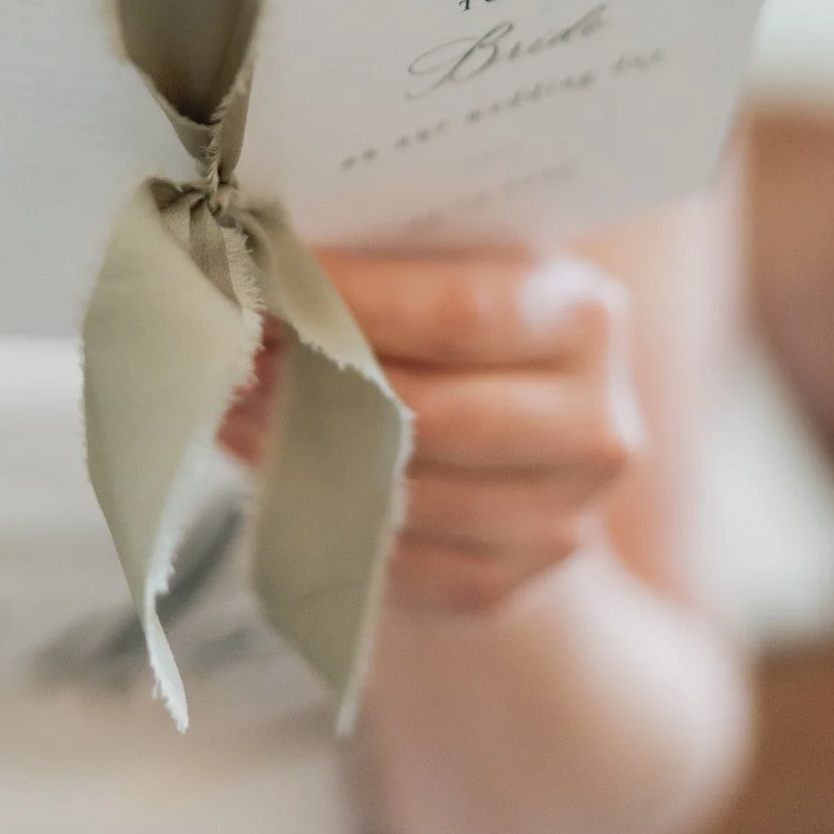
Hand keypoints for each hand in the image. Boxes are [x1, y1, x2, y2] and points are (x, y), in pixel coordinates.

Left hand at [220, 250, 637, 615]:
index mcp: (584, 317)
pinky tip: (273, 470)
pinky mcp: (509, 583)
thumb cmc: (458, 341)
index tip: (264, 275)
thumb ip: (392, 263)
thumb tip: (267, 251)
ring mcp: (561, 516)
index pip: (462, 311)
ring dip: (304, 449)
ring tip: (237, 405)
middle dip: (320, 380)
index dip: (351, 299)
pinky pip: (398, 556)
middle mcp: (595, 422)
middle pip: (436, 411)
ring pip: (409, 490)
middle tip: (239, 352)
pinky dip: (324, 513)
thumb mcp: (453, 277)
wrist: (511, 455)